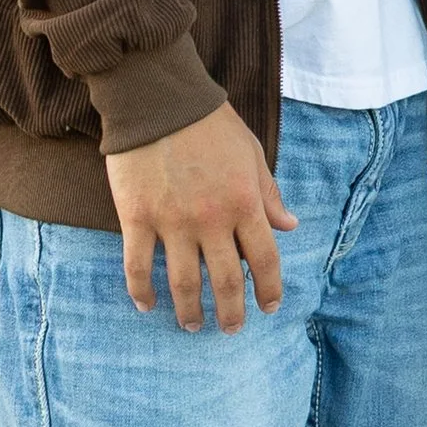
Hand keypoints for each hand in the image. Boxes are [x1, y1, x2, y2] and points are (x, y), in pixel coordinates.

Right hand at [106, 102, 298, 332]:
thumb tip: (289, 227)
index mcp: (245, 202)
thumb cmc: (209, 121)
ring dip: (190, 312)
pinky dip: (142, 292)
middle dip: (231, 313)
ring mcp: (173, 222)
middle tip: (230, 329)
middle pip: (227, 282)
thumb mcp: (251, 152)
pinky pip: (138, 266)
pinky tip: (147, 305)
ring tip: (192, 325)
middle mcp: (212, 219)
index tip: (268, 307)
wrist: (158, 97)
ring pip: (184, 284)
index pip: (265, 260)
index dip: (269, 290)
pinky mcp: (137, 217)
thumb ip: (269, 193)